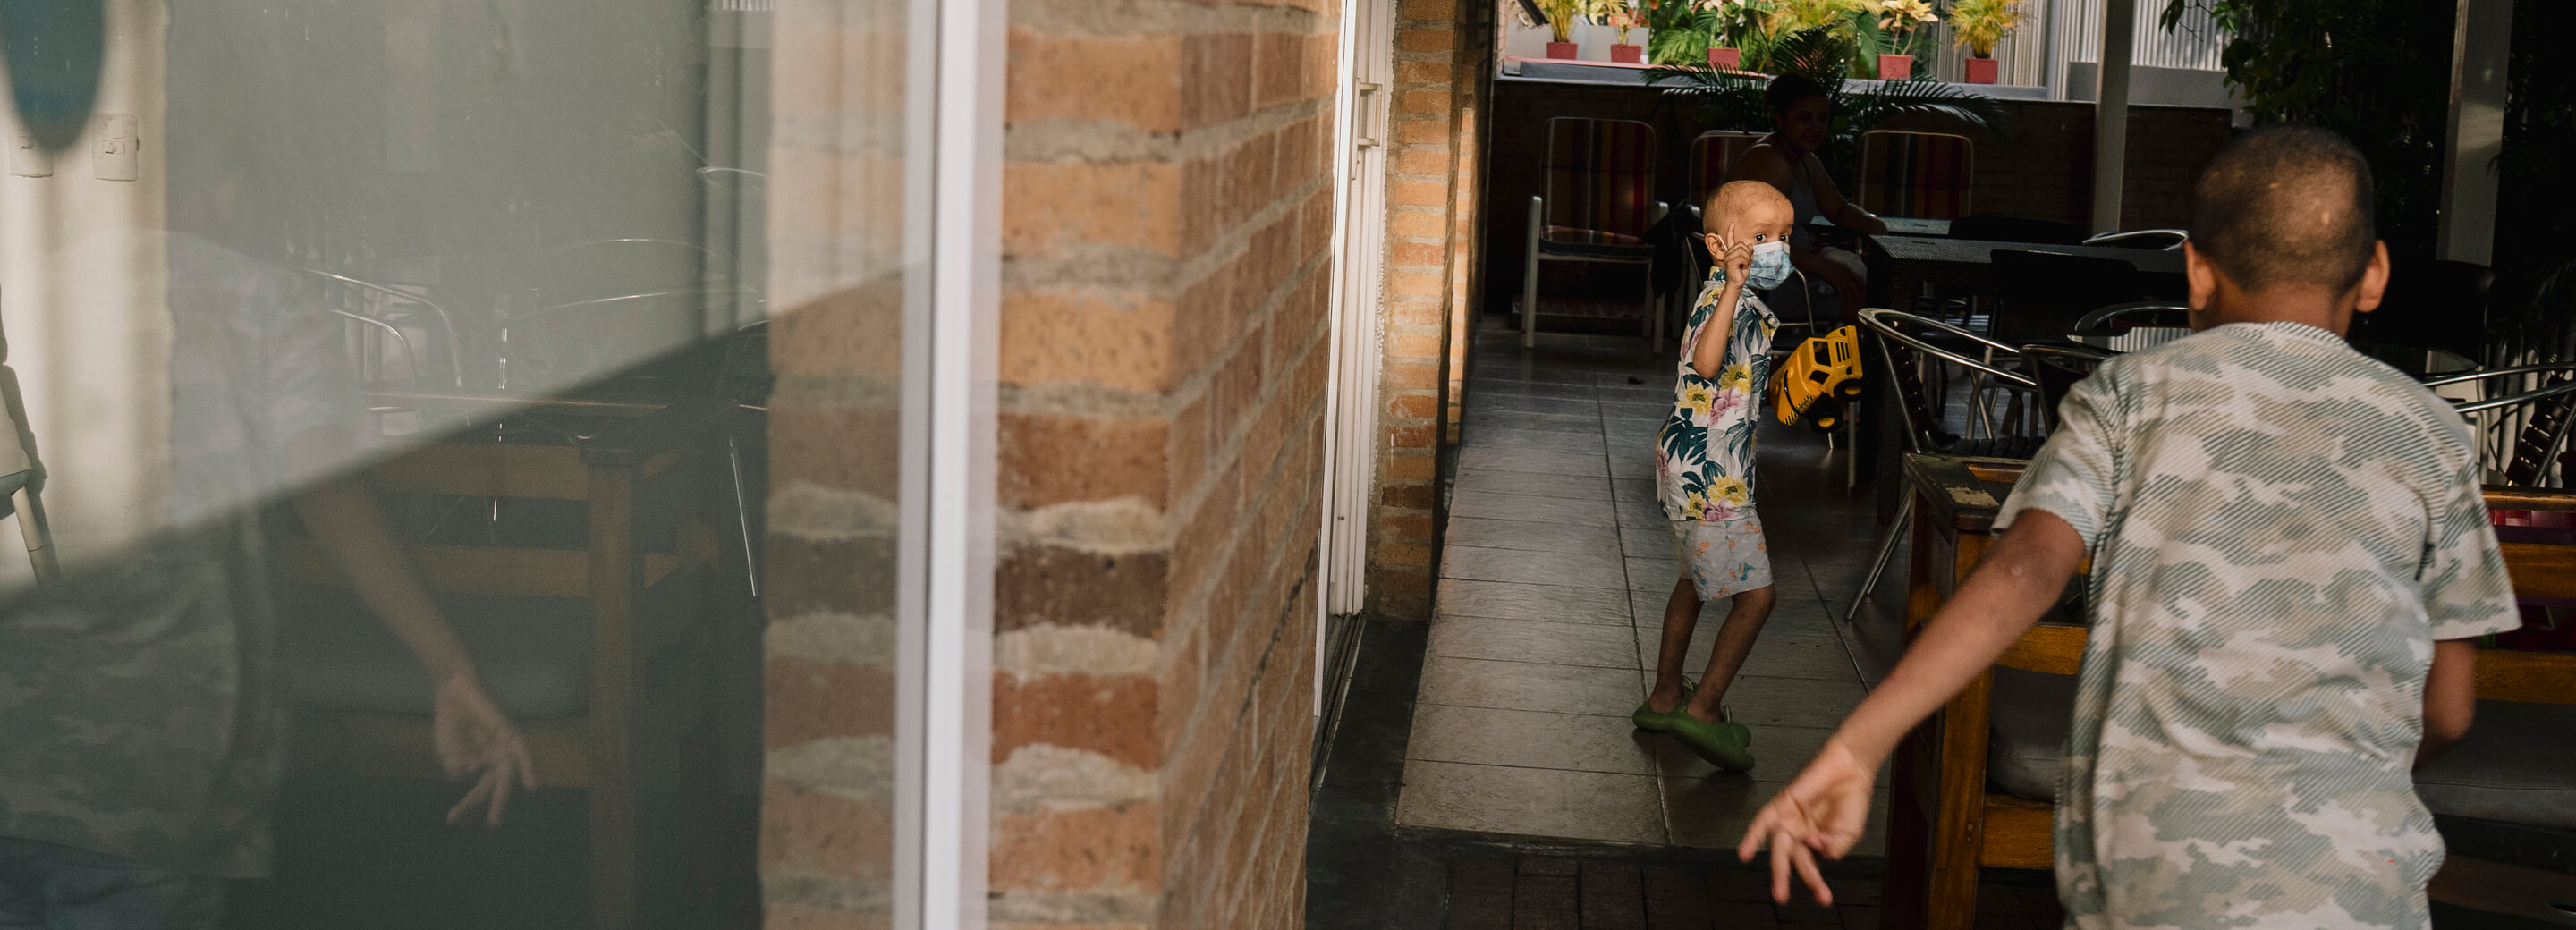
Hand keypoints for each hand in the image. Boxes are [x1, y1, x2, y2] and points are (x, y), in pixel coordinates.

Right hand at [433, 671, 537, 828]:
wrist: (451, 693)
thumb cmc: (450, 722)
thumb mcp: (448, 754)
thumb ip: (457, 770)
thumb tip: (469, 779)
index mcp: (484, 765)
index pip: (480, 790)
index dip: (467, 805)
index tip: (452, 819)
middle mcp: (497, 758)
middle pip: (497, 786)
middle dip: (494, 806)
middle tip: (493, 825)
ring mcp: (504, 746)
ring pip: (508, 775)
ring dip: (504, 795)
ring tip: (498, 816)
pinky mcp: (509, 732)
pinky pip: (522, 752)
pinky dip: (528, 767)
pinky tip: (531, 786)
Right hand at [1716, 223, 1752, 285]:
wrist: (1737, 283)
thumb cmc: (1740, 273)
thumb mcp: (1747, 261)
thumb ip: (1748, 252)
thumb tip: (1749, 245)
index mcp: (1731, 252)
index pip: (1730, 239)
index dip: (1731, 231)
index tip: (1732, 223)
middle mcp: (1728, 253)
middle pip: (1741, 244)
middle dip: (1748, 253)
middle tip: (1747, 261)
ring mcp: (1728, 257)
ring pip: (1743, 250)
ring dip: (1747, 258)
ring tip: (1744, 265)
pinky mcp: (1730, 262)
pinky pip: (1743, 257)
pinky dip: (1746, 262)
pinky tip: (1742, 267)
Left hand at [1736, 739, 1874, 904]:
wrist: (1851, 770)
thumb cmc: (1851, 801)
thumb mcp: (1849, 833)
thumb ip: (1835, 847)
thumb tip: (1816, 848)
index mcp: (1815, 845)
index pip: (1810, 869)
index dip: (1816, 885)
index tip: (1823, 898)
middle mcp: (1799, 835)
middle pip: (1790, 862)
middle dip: (1786, 880)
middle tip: (1782, 898)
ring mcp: (1790, 821)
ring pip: (1778, 848)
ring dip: (1775, 868)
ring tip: (1778, 888)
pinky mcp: (1782, 806)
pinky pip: (1762, 822)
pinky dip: (1753, 837)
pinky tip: (1745, 854)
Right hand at [1819, 262, 1863, 307]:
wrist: (1824, 266)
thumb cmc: (1831, 266)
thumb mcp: (1841, 268)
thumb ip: (1846, 273)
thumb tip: (1848, 277)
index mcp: (1849, 272)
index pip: (1858, 279)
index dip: (1861, 285)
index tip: (1863, 290)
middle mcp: (1847, 276)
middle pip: (1855, 286)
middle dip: (1858, 293)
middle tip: (1859, 300)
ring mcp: (1842, 280)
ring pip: (1849, 290)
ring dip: (1850, 298)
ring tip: (1851, 304)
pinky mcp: (1836, 283)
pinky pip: (1841, 292)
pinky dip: (1842, 298)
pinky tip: (1843, 302)